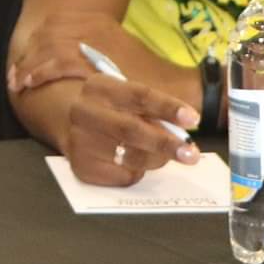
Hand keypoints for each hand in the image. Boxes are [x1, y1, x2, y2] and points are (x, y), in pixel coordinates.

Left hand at [8, 11, 187, 97]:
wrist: (170, 91)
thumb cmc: (144, 78)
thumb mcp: (116, 54)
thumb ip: (91, 50)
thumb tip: (66, 57)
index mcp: (99, 21)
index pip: (55, 23)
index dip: (36, 42)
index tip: (27, 59)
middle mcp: (95, 26)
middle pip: (46, 34)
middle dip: (28, 54)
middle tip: (16, 75)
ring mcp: (95, 42)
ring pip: (47, 47)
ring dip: (29, 65)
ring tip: (19, 82)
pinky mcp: (95, 61)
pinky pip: (56, 63)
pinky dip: (39, 73)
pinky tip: (31, 84)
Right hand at [62, 75, 201, 185]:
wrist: (70, 124)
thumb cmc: (112, 110)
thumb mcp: (127, 99)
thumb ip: (152, 111)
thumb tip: (181, 135)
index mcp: (99, 87)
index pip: (138, 95)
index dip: (168, 108)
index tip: (193, 119)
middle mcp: (84, 112)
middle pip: (130, 129)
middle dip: (165, 143)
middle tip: (191, 154)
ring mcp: (79, 141)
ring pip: (130, 157)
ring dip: (156, 159)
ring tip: (164, 156)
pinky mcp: (82, 167)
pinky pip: (123, 175)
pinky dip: (138, 171)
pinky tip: (132, 162)